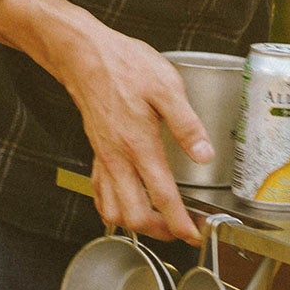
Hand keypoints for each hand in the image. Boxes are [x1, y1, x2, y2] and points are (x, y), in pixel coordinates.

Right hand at [0, 0, 208, 242]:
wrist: (84, 55)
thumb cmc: (124, 66)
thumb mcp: (166, 87)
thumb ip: (187, 124)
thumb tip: (204, 154)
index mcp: (139, 145)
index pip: (162, 197)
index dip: (180, 223)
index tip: (194, 233)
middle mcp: (118, 158)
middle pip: (134, 215)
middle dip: (158, 232)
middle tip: (180, 231)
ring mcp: (104, 157)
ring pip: (113, 209)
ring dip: (135, 224)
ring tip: (157, 223)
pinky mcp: (96, 151)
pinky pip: (99, 191)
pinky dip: (112, 207)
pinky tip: (125, 204)